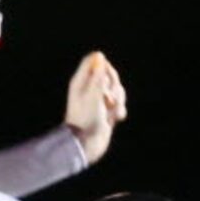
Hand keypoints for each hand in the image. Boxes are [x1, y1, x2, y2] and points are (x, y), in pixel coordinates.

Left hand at [63, 50, 125, 165]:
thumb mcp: (92, 94)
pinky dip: (119, 110)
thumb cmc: (85, 119)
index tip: (104, 79)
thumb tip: (99, 56)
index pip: (94, 61)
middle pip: (109, 74)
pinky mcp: (106, 112)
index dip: (104, 66)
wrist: (85, 144)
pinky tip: (115, 119)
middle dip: (113, 85)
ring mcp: (98, 101)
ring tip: (110, 112)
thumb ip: (97, 76)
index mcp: (80, 82)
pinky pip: (119, 104)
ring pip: (117, 89)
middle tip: (107, 99)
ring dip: (118, 100)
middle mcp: (88, 90)